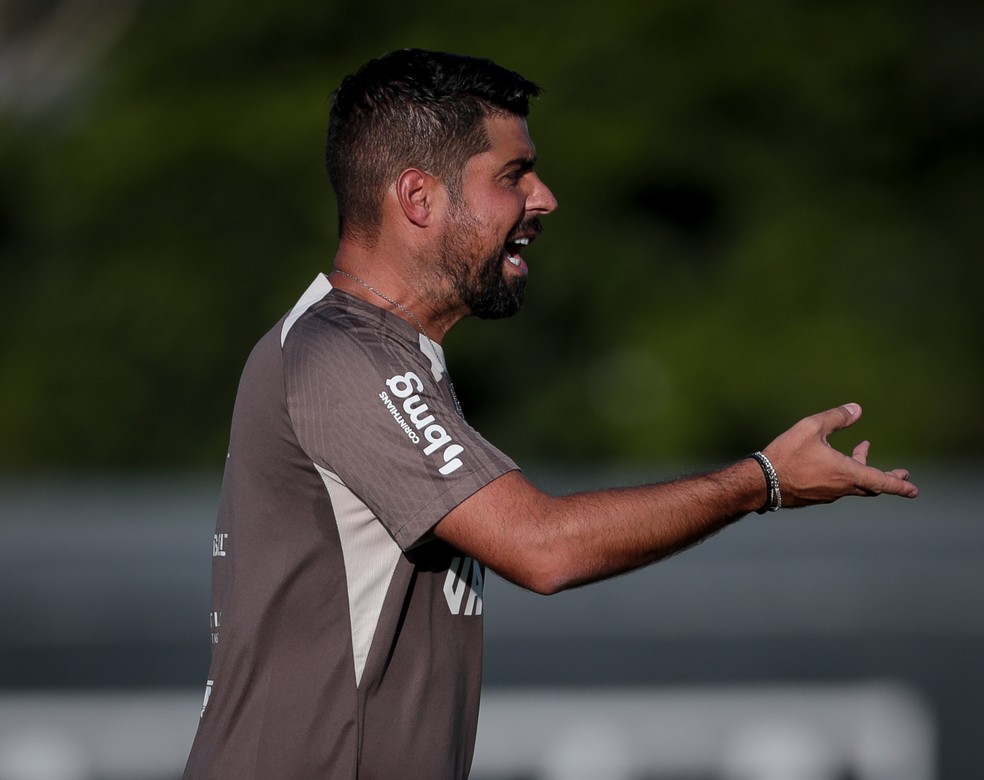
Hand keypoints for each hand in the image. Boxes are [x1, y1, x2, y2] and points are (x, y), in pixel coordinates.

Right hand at [762, 403, 918, 507]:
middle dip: (887, 478)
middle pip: (871, 485)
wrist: (761, 482)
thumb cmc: (787, 454)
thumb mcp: (811, 428)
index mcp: (846, 473)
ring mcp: (827, 495)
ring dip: (861, 469)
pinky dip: (844, 475)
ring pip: (852, 484)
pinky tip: (832, 462)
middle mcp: (841, 488)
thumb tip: (857, 409)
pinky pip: (836, 487)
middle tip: (902, 474)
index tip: (913, 490)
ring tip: (861, 450)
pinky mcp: (813, 497)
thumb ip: (836, 418)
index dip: (899, 484)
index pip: (881, 481)